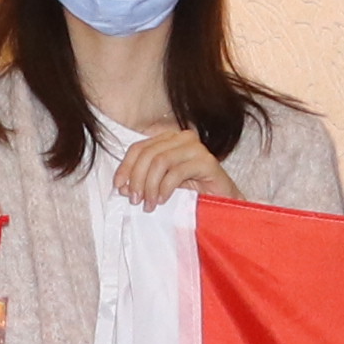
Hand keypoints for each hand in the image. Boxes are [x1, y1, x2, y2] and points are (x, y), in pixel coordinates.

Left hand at [115, 130, 233, 207]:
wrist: (224, 205)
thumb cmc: (193, 195)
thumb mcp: (163, 184)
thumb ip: (144, 179)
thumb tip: (122, 186)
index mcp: (169, 139)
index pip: (139, 147)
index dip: (125, 167)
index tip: (119, 186)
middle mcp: (183, 138)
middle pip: (148, 153)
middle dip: (137, 179)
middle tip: (135, 200)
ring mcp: (197, 148)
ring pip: (160, 161)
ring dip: (150, 185)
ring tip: (149, 204)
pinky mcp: (208, 162)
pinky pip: (177, 172)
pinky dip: (165, 188)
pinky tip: (163, 200)